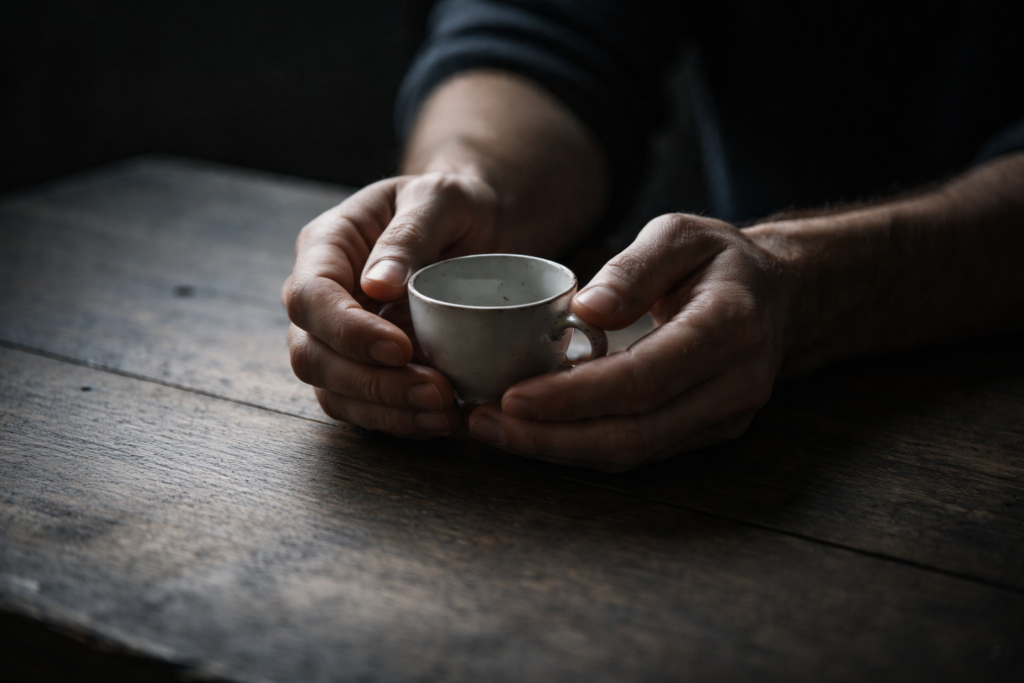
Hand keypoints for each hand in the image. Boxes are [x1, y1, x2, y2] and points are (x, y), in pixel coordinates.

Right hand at [282, 172, 499, 436]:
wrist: (477, 226)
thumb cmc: (454, 204)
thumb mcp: (440, 198)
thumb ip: (410, 234)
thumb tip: (378, 285)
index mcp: (327, 245)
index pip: (311, 296)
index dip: (348, 330)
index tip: (400, 349)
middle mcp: (320, 296)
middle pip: (313, 354)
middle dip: (371, 382)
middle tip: (437, 391)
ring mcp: (337, 337)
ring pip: (334, 390)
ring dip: (387, 410)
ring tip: (446, 413)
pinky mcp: (363, 367)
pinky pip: (364, 406)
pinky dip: (399, 421)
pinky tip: (442, 420)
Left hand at [465, 213, 795, 470]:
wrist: (780, 299)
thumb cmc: (722, 261)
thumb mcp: (681, 233)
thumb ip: (636, 266)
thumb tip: (587, 309)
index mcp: (729, 327)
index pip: (644, 378)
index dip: (574, 396)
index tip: (511, 397)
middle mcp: (733, 385)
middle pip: (633, 433)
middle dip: (550, 437)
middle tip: (483, 423)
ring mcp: (723, 417)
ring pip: (632, 452)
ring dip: (557, 449)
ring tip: (494, 430)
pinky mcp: (704, 433)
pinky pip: (637, 450)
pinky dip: (579, 445)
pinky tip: (533, 430)